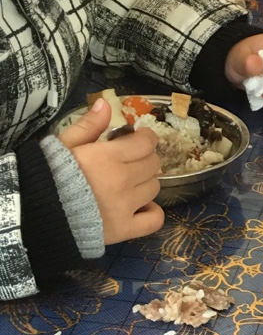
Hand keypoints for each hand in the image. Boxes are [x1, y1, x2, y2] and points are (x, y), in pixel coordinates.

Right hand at [58, 98, 163, 242]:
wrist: (36, 212)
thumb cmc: (50, 175)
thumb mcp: (64, 145)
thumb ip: (88, 125)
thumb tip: (105, 104)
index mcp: (108, 157)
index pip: (146, 143)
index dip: (145, 138)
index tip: (138, 138)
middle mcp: (122, 180)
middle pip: (152, 164)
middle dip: (145, 158)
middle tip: (131, 160)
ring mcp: (125, 207)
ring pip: (154, 188)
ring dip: (145, 182)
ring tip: (129, 182)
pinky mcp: (124, 229)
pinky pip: (154, 220)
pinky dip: (152, 212)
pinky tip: (141, 206)